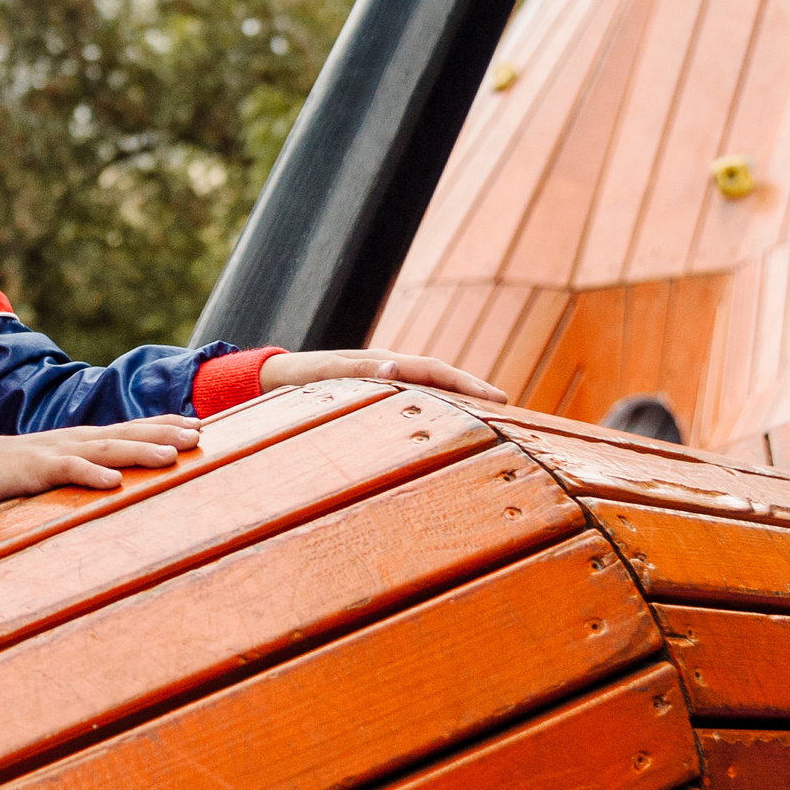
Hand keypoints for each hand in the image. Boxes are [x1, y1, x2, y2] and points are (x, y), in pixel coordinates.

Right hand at [0, 415, 199, 509]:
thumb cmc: (21, 471)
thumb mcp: (62, 467)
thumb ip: (90, 469)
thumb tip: (124, 479)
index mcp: (85, 440)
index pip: (131, 428)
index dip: (164, 425)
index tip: (198, 426)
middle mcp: (77, 440)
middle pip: (127, 433)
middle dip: (164, 433)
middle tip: (199, 436)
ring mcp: (58, 451)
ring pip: (106, 449)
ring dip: (139, 450)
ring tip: (171, 455)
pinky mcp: (38, 469)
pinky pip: (69, 471)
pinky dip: (91, 475)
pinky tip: (113, 483)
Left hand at [259, 349, 507, 403]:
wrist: (278, 378)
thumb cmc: (300, 379)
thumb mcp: (326, 375)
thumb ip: (358, 370)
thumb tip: (394, 368)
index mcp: (383, 363)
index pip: (434, 371)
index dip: (467, 385)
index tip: (498, 399)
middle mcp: (389, 370)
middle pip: (441, 380)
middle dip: (475, 394)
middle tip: (511, 414)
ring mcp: (385, 382)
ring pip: (431, 391)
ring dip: (460, 402)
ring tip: (492, 422)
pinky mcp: (378, 395)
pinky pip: (416, 400)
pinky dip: (438, 408)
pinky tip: (451, 427)